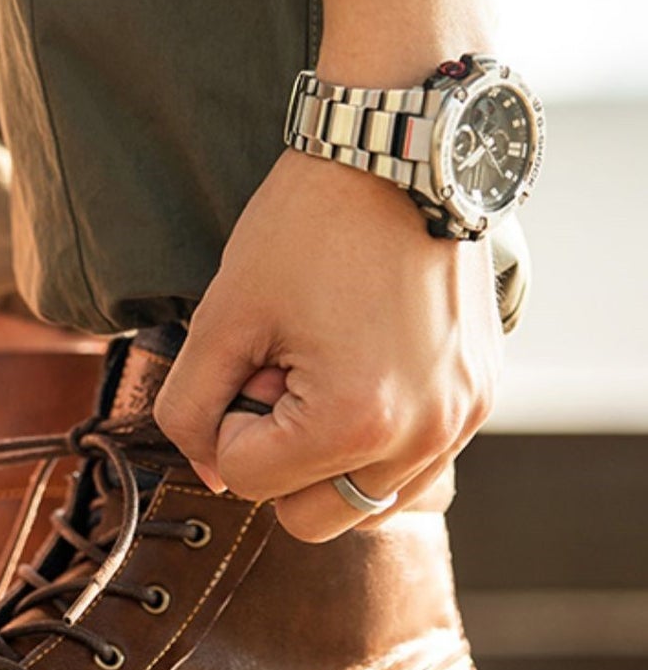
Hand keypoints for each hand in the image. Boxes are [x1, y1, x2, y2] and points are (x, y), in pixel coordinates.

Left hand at [153, 149, 500, 539]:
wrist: (399, 152)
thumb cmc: (308, 224)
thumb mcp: (224, 315)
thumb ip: (191, 408)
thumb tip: (210, 472)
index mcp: (357, 419)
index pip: (246, 481)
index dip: (225, 422)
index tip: (250, 358)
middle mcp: (424, 435)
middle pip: (307, 517)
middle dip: (277, 456)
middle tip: (284, 370)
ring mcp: (461, 421)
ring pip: (364, 503)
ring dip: (327, 458)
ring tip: (325, 370)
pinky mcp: (479, 399)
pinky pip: (414, 467)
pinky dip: (376, 442)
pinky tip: (363, 371)